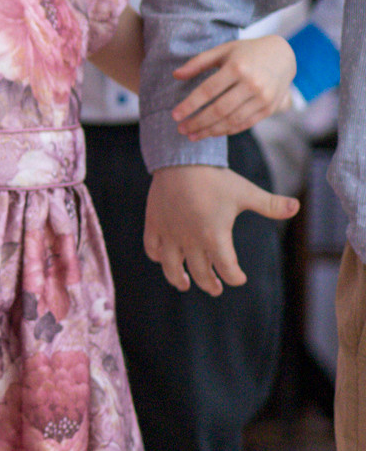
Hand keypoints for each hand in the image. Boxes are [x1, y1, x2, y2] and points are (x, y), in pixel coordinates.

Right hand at [143, 164, 298, 294]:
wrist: (181, 161)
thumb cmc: (215, 179)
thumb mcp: (246, 193)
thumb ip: (271, 205)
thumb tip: (297, 206)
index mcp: (214, 236)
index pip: (227, 269)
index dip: (235, 277)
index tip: (239, 278)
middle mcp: (190, 239)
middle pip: (200, 273)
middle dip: (209, 283)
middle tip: (215, 289)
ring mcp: (170, 233)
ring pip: (171, 266)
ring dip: (178, 279)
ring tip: (184, 284)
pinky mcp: (154, 224)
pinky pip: (152, 248)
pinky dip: (157, 256)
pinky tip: (163, 259)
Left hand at [170, 36, 297, 139]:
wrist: (283, 56)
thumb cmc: (246, 52)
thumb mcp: (222, 50)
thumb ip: (198, 62)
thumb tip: (175, 75)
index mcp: (237, 67)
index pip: (208, 91)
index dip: (190, 105)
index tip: (175, 115)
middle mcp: (252, 84)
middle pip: (219, 109)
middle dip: (198, 122)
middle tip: (181, 129)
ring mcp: (263, 98)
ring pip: (232, 120)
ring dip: (210, 130)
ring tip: (193, 135)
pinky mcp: (270, 108)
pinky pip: (245, 123)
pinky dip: (227, 130)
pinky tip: (212, 132)